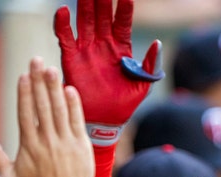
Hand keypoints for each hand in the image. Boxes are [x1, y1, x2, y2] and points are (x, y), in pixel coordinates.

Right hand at [0, 57, 93, 176]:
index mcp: (30, 146)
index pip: (26, 113)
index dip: (25, 93)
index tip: (23, 76)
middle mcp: (48, 141)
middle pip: (42, 105)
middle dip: (39, 82)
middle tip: (36, 61)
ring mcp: (66, 141)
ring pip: (59, 109)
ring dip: (55, 88)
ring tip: (52, 69)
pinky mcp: (81, 145)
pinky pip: (77, 120)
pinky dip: (74, 104)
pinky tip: (70, 89)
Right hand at [53, 0, 163, 145]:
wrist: (106, 121)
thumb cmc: (126, 103)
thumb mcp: (144, 84)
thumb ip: (151, 64)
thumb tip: (158, 43)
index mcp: (122, 48)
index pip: (123, 22)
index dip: (124, 8)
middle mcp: (103, 45)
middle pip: (102, 16)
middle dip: (102, 0)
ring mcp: (87, 50)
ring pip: (85, 21)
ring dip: (84, 6)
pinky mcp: (71, 59)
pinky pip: (65, 38)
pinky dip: (62, 24)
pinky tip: (63, 10)